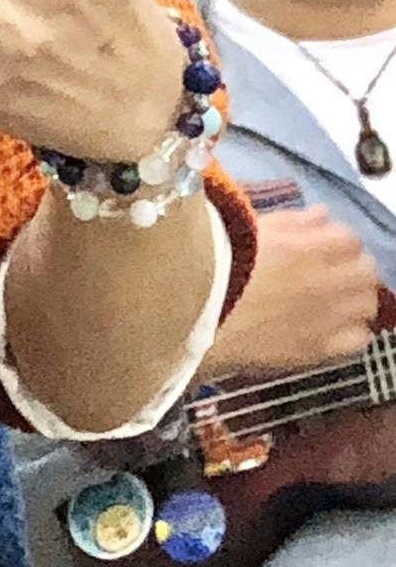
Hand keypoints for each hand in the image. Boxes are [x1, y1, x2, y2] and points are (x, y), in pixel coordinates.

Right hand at [204, 205, 377, 374]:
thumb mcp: (251, 231)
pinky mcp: (321, 350)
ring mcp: (327, 319)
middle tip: (333, 271)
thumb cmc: (218, 265)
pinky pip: (359, 339)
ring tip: (333, 299)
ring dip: (355, 298)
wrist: (197, 315)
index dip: (338, 240)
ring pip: (368, 305)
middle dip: (353, 267)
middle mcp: (326, 282)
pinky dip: (352, 330)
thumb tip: (323, 216)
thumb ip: (293, 222)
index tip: (324, 245)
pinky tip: (333, 325)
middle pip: (367, 271)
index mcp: (308, 248)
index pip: (351, 238)